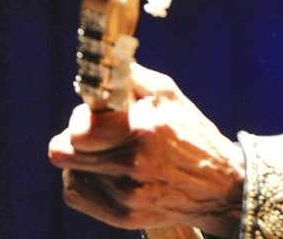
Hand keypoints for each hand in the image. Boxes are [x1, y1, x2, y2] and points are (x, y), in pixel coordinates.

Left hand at [48, 63, 244, 236]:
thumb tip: (98, 65)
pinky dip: (86, 180)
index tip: (95, 114)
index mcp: (143, 131)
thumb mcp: (168, 94)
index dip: (81, 118)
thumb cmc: (191, 132)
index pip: (78, 130)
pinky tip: (108, 171)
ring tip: (111, 152)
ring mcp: (125, 196)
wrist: (220, 186)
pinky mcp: (121, 217)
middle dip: (77, 136)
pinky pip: (76, 194)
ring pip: (70, 171)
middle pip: (63, 152)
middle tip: (99, 131)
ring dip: (83, 158)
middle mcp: (132, 167)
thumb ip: (128, 75)